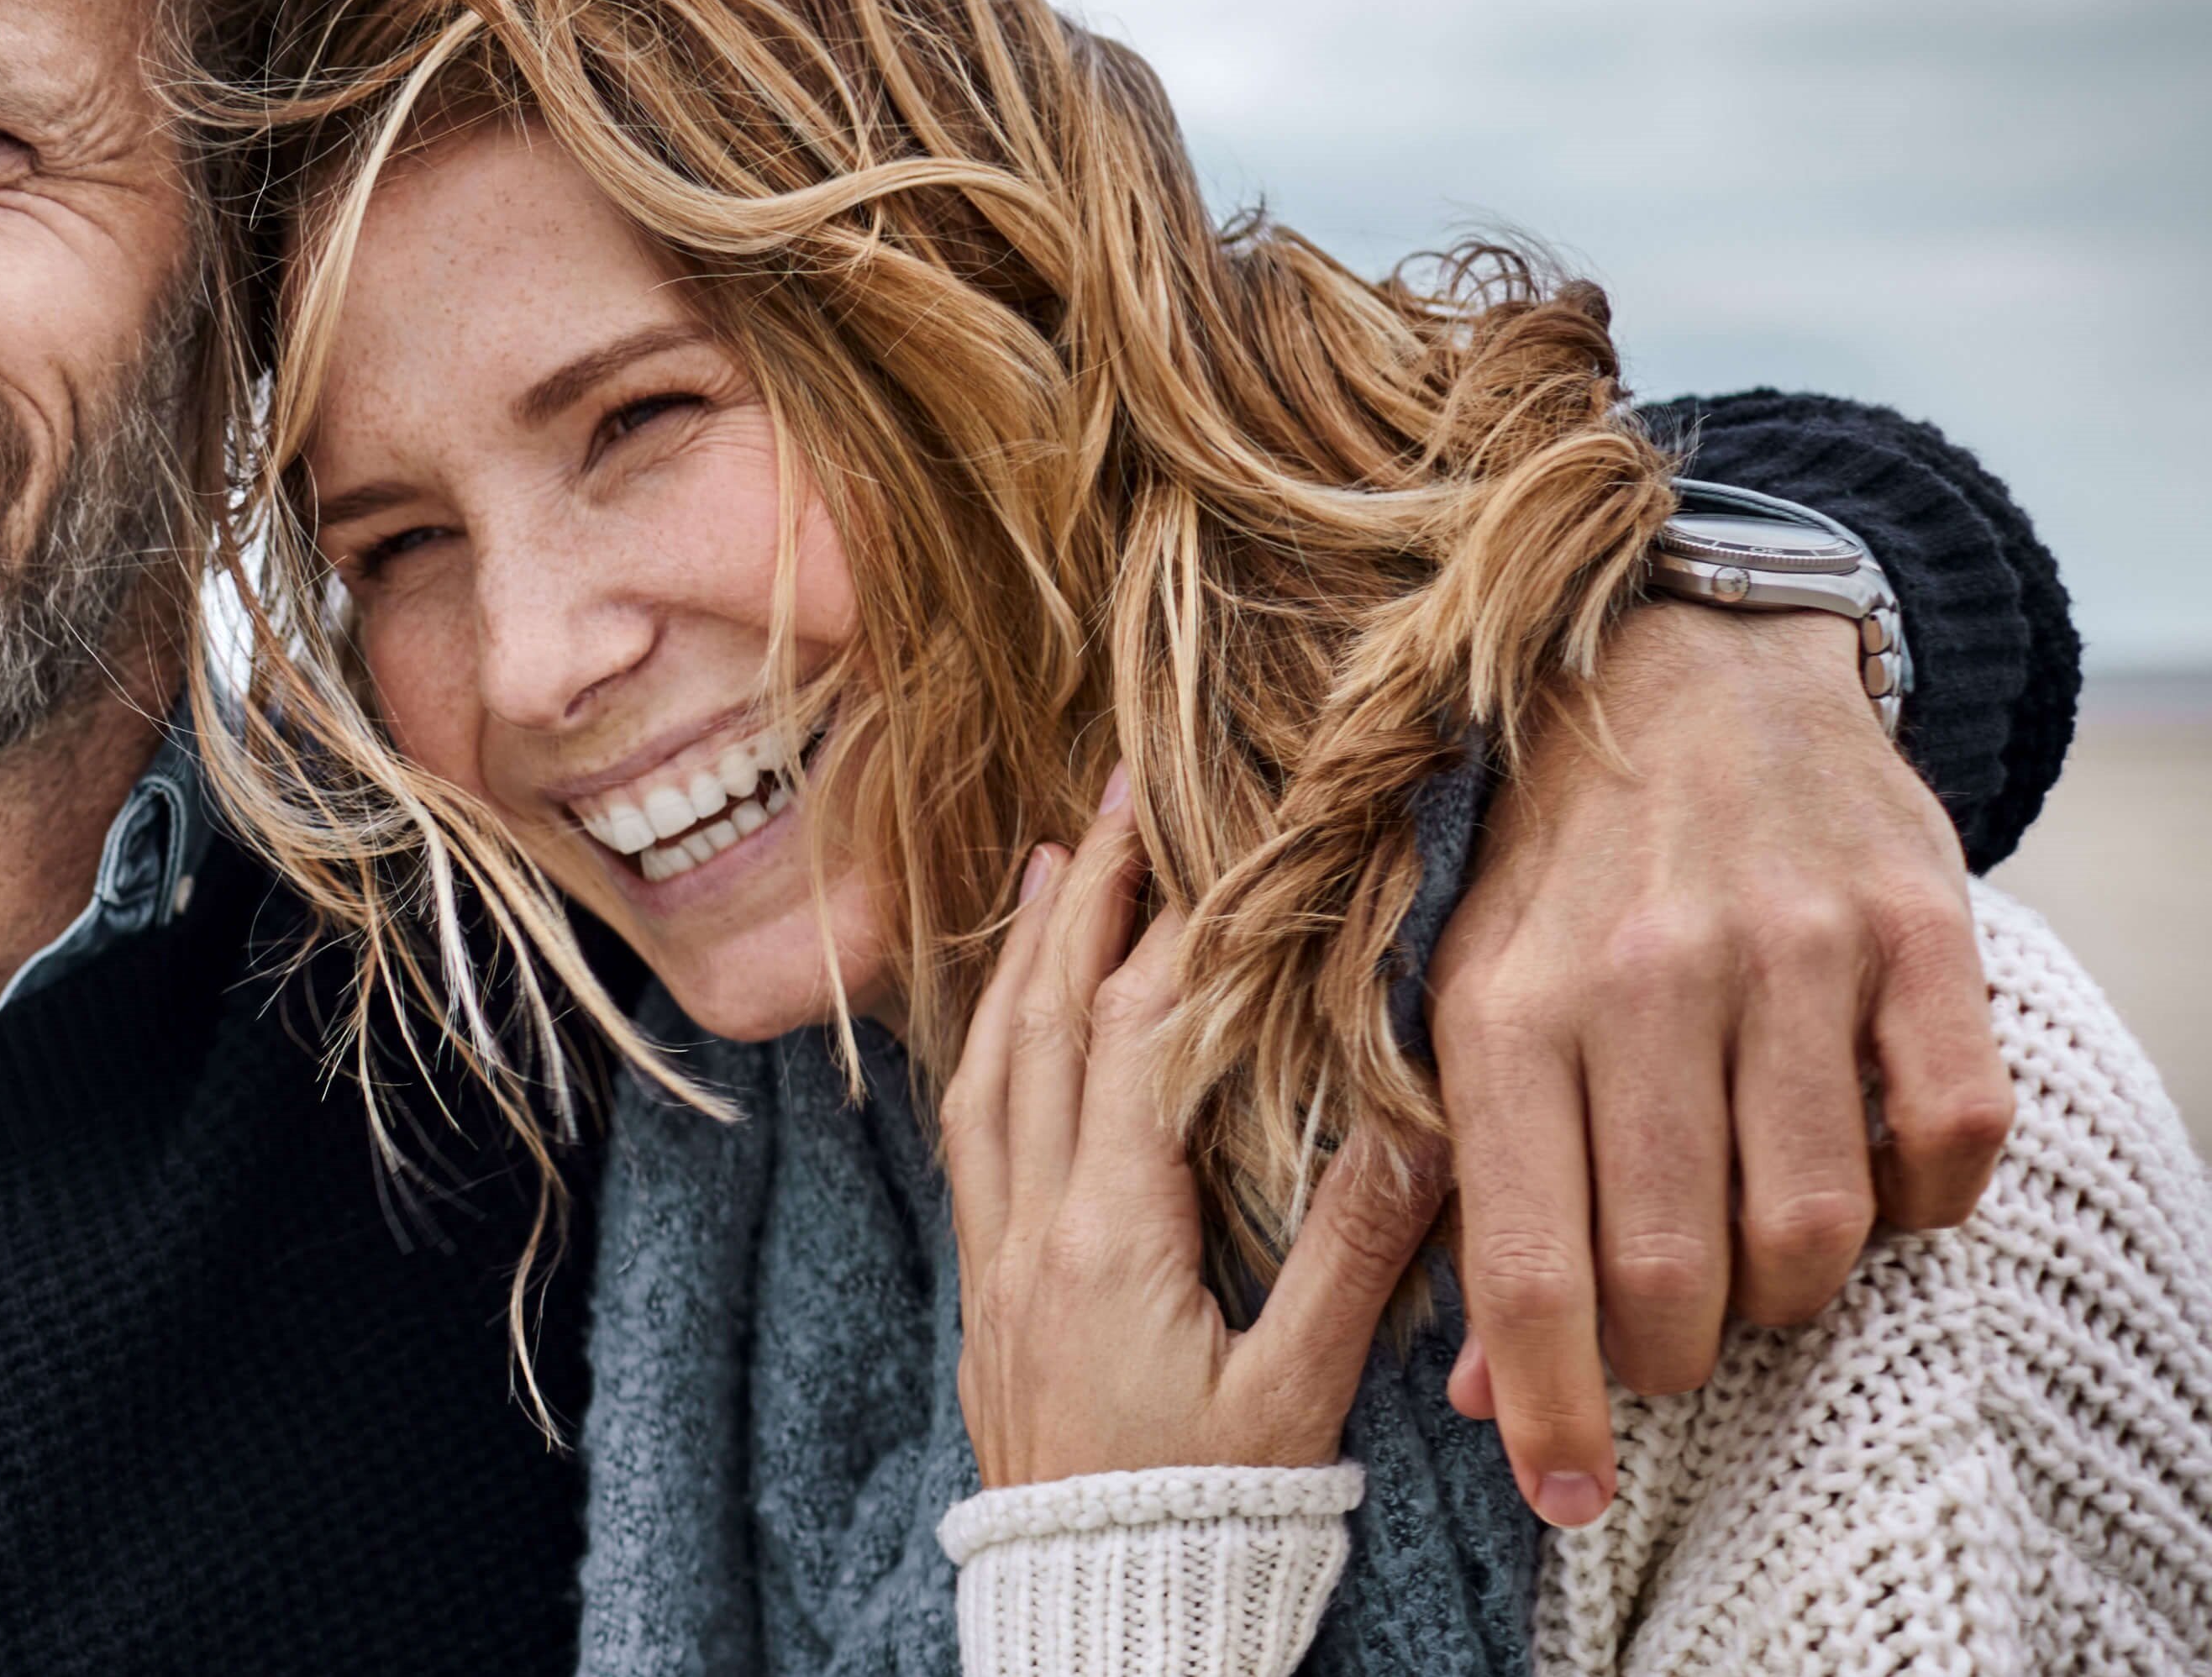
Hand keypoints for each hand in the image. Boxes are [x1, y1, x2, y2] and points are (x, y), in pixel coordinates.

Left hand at [947, 775, 1455, 1488]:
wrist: (1101, 1607)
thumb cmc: (1208, 1513)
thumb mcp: (1299, 1392)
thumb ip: (1356, 1259)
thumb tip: (1420, 1130)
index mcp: (1108, 1239)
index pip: (1136, 1043)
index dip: (1173, 934)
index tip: (1205, 840)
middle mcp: (1032, 1229)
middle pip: (1042, 1028)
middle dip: (1077, 905)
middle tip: (1108, 799)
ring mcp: (996, 1256)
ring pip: (987, 1071)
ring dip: (1020, 963)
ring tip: (1046, 871)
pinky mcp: (987, 1289)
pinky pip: (973, 1133)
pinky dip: (993, 1047)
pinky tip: (1013, 1020)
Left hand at [1433, 598, 2001, 1524]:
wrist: (1679, 663)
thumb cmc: (1549, 866)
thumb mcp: (1460, 1001)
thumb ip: (1462, 1188)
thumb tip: (1487, 1389)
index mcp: (1507, 1007)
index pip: (1530, 1261)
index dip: (1554, 1406)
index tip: (1565, 1497)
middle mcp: (1647, 979)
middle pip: (1681, 1271)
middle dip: (1672, 1363)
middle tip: (1667, 1358)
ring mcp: (1794, 952)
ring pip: (1818, 1228)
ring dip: (1790, 1294)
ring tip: (1752, 1268)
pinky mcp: (1919, 932)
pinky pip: (1949, 1141)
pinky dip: (1916, 1203)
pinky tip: (1862, 1177)